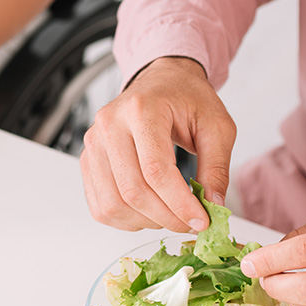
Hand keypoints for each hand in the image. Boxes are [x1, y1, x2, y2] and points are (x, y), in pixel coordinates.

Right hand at [79, 56, 235, 232]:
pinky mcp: (88, 159)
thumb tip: (213, 207)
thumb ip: (216, 168)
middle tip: (190, 223)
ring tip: (170, 215)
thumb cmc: (187, 98)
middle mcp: (110, 124)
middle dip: (166, 217)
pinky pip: (100, 205)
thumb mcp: (217, 126)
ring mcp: (93, 142)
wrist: (162, 81)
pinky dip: (125, 220)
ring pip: (113, 203)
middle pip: (132, 191)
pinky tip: (148, 212)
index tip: (202, 220)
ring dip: (146, 222)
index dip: (180, 204)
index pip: (156, 170)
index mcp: (142, 109)